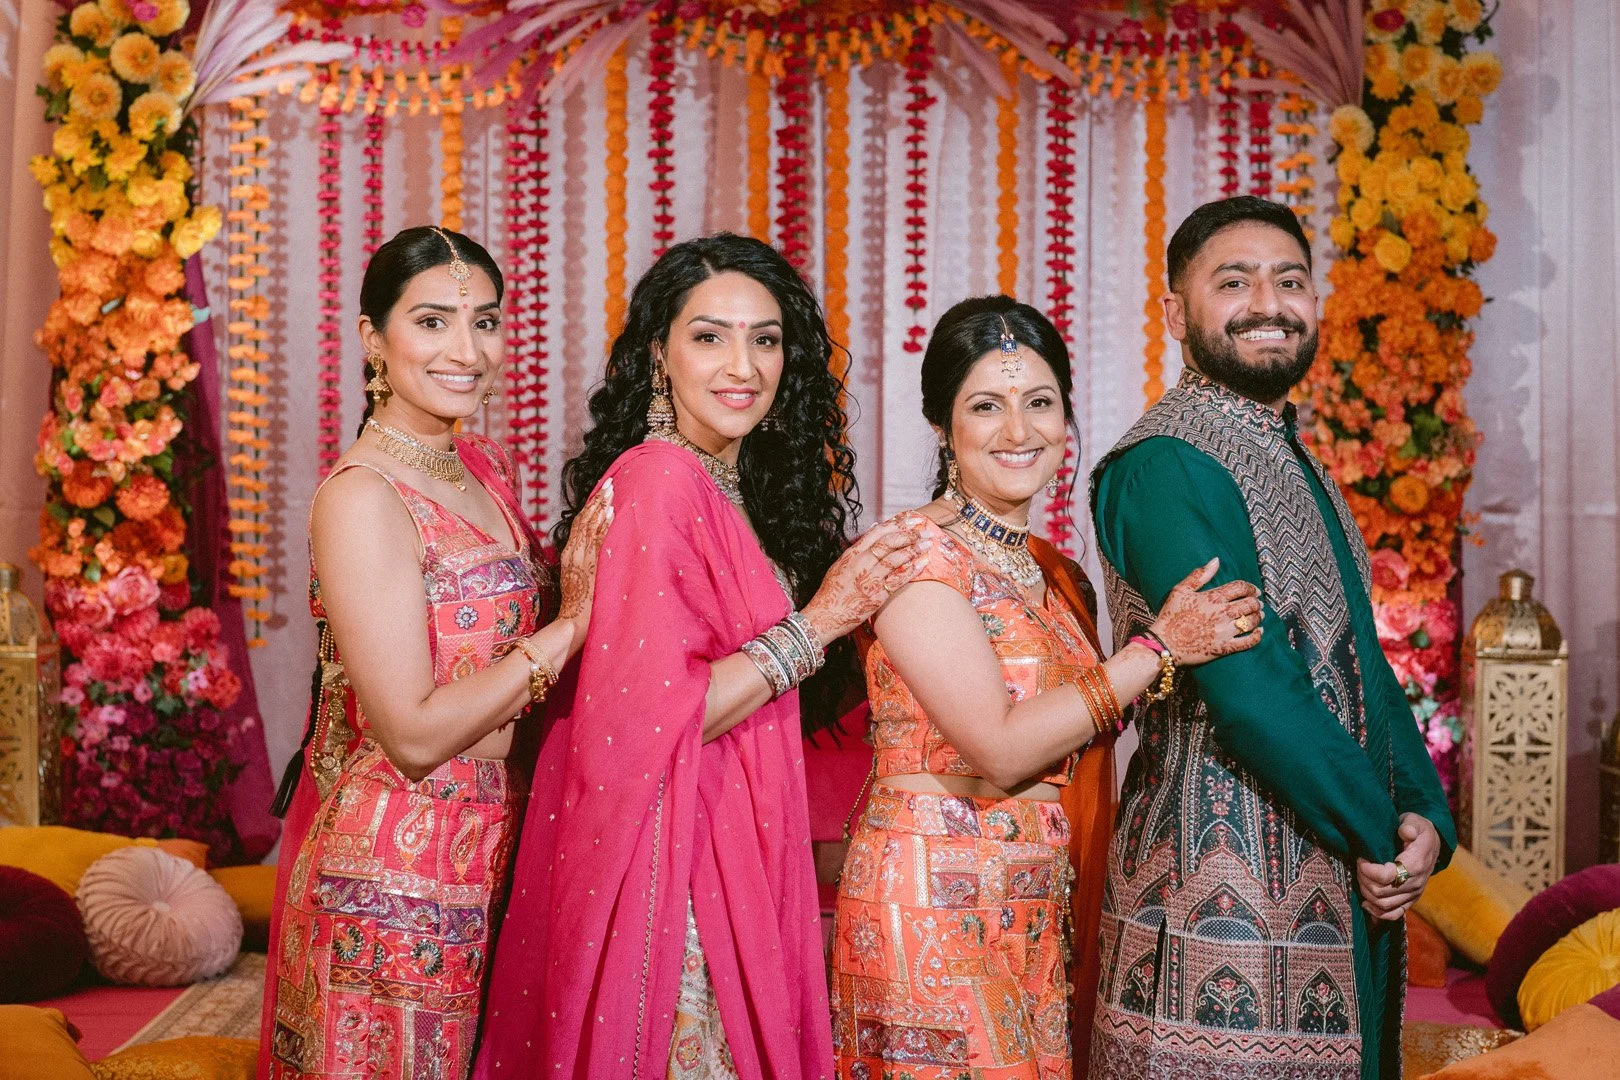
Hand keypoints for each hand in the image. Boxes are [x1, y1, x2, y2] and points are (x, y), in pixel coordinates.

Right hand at [556, 479, 613, 652]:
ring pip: (589, 525)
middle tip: (609, 483)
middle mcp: (571, 552)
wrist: (571, 623)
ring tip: (612, 490)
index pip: (579, 525)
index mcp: (568, 554)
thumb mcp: (578, 579)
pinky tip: (611, 512)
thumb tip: (595, 556)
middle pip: (584, 519)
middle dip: (597, 500)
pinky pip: (595, 540)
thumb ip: (584, 565)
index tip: (601, 494)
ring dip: (601, 506)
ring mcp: (578, 558)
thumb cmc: (577, 606)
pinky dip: (602, 524)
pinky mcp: (587, 565)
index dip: (590, 508)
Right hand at [802, 516, 932, 645]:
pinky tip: (923, 562)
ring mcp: (870, 578)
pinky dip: (912, 569)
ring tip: (928, 543)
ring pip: (896, 558)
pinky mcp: (877, 595)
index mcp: (852, 554)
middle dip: (910, 534)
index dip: (896, 524)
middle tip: (925, 529)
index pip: (877, 532)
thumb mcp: (841, 565)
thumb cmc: (832, 592)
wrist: (825, 615)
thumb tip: (873, 530)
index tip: (911, 519)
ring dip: (914, 548)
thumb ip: (858, 549)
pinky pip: (898, 579)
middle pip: (889, 542)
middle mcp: (861, 563)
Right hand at [1147, 558, 1263, 665]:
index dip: (1251, 588)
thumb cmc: (1170, 615)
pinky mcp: (1224, 647)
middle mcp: (1222, 613)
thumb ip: (1199, 575)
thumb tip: (1216, 560)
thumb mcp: (1180, 590)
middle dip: (1256, 602)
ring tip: (1259, 615)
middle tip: (1258, 603)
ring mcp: (1224, 631)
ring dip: (1258, 617)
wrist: (1164, 644)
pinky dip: (1257, 636)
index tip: (1255, 591)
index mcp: (1212, 597)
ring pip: (1251, 621)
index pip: (1240, 588)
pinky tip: (1259, 632)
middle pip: (1249, 604)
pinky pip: (1248, 642)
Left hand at [1356, 813, 1441, 921]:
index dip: (1368, 870)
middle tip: (1358, 866)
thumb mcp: (1415, 821)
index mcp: (1416, 864)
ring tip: (1361, 879)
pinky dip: (1377, 912)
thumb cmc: (1418, 830)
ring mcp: (1413, 894)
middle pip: (1381, 892)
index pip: (1387, 876)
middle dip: (1364, 880)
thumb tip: (1406, 832)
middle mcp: (1416, 883)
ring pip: (1384, 905)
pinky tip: (1366, 902)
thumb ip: (1409, 826)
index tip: (1361, 858)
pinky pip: (1393, 915)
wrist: (1431, 843)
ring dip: (1367, 894)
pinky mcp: (1410, 900)